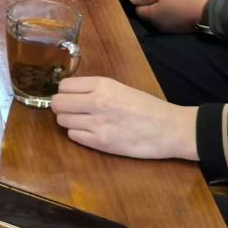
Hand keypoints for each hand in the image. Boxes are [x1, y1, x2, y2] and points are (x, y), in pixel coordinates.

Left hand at [52, 77, 198, 160]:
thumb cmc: (148, 107)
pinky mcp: (100, 143)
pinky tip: (91, 132)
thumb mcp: (121, 88)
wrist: (169, 129)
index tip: (71, 96)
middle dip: (62, 107)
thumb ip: (96, 90)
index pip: (64, 86)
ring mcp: (96, 124)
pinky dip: (78, 134)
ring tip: (84, 122)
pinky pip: (73, 136)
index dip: (65, 92)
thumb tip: (72, 94)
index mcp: (103, 84)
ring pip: (63, 120)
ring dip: (70, 121)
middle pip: (58, 103)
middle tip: (72, 110)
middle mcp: (96, 102)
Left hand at [129, 0, 210, 34]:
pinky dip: (169, 15)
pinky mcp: (178, 30)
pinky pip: (168, 22)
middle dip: (149, 7)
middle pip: (148, 16)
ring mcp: (168, 29)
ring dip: (160, 12)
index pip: (138, 11)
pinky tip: (175, 9)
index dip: (139, 2)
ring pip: (158, 19)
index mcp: (152, 16)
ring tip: (167, 2)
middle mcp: (157, 26)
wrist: (207, 12)